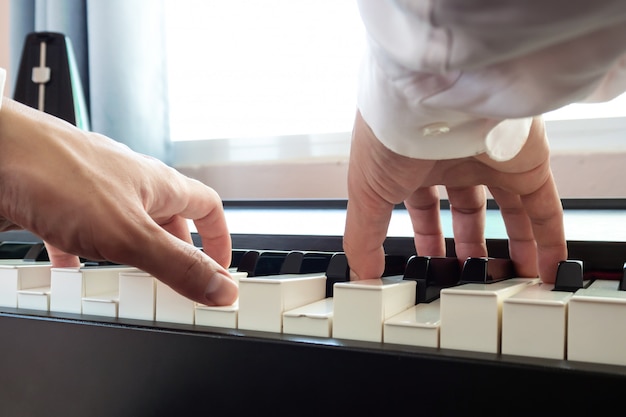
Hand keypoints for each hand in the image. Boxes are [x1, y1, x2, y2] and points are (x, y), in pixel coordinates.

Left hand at [0, 98, 236, 305]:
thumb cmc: (56, 173)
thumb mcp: (129, 234)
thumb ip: (177, 265)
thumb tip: (223, 289)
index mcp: (159, 185)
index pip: (208, 207)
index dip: (219, 238)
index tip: (220, 268)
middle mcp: (131, 185)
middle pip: (168, 222)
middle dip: (173, 256)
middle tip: (173, 285)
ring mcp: (95, 191)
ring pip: (125, 228)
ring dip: (130, 257)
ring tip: (126, 284)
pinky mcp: (60, 201)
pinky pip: (82, 232)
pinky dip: (83, 256)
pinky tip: (70, 273)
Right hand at [343, 111, 566, 282]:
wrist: (437, 95)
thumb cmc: (393, 133)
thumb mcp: (366, 192)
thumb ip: (364, 235)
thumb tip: (360, 274)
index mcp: (414, 163)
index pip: (423, 205)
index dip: (427, 235)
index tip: (431, 263)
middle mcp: (454, 159)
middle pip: (467, 208)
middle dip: (468, 244)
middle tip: (472, 275)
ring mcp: (493, 160)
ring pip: (508, 209)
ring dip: (512, 245)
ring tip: (512, 277)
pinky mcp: (527, 163)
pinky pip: (543, 207)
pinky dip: (548, 238)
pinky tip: (547, 265)